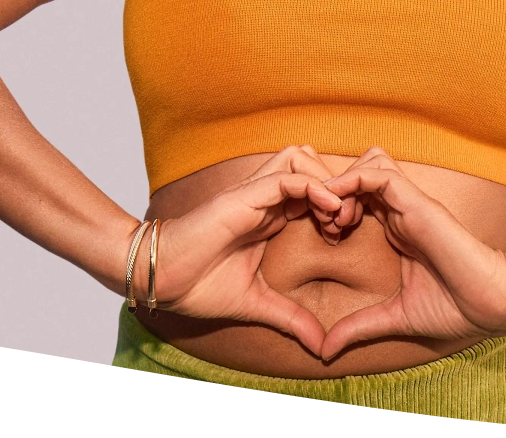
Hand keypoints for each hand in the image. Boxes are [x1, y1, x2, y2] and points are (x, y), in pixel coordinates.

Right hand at [141, 146, 357, 353]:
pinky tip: (329, 211)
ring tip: (337, 216)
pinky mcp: (242, 198)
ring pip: (300, 160)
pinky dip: (312, 187)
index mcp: (268, 218)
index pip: (312, 193)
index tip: (344, 234)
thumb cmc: (197, 286)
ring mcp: (252, 195)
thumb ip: (291, 318)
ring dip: (325, 182)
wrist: (159, 280)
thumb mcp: (257, 304)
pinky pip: (284, 178)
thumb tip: (321, 345)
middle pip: (311, 166)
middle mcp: (263, 201)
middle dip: (336, 187)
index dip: (335, 205)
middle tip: (345, 221)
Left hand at [318, 147, 505, 358]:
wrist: (491, 306)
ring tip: (333, 218)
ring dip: (342, 183)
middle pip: (358, 175)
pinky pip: (378, 173)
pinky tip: (339, 212)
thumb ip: (357, 327)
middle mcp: (402, 212)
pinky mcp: (417, 203)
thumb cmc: (455, 310)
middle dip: (332, 192)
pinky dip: (351, 182)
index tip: (326, 238)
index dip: (332, 210)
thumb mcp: (392, 318)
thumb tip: (324, 350)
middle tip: (324, 224)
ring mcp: (410, 205)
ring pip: (367, 164)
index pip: (358, 199)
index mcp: (398, 231)